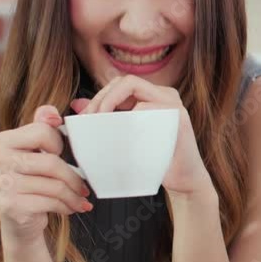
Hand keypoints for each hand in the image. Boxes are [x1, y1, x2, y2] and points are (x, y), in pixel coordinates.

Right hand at [0, 105, 91, 247]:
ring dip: (74, 195)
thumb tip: (53, 113)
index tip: (63, 154)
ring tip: (80, 198)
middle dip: (74, 177)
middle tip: (84, 186)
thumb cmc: (29, 183)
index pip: (42, 132)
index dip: (59, 143)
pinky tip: (70, 208)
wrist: (18, 223)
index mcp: (1, 141)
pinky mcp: (10, 206)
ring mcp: (1, 184)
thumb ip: (41, 127)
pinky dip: (66, 206)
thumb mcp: (33, 152)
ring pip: (54, 184)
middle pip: (51, 162)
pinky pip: (50, 202)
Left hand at [72, 75, 213, 198]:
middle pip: (127, 82)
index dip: (100, 95)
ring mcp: (174, 105)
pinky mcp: (179, 119)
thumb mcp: (127, 136)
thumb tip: (77, 105)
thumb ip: (106, 118)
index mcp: (154, 96)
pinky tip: (121, 133)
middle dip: (103, 98)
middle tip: (89, 120)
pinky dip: (130, 117)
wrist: (184, 179)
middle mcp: (166, 95)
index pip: (121, 83)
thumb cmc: (155, 158)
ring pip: (136, 89)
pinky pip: (148, 108)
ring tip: (99, 124)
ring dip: (112, 103)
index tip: (85, 117)